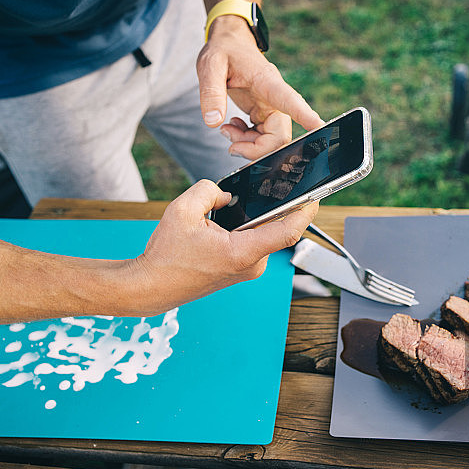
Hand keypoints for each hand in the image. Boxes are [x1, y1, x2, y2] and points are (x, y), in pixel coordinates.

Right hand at [129, 180, 317, 313]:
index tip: (316, 194)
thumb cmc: (166, 256)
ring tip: (238, 204)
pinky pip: (253, 242)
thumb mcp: (182, 210)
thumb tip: (227, 195)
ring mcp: (248, 269)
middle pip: (276, 228)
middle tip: (274, 183)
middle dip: (274, 206)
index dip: (306, 211)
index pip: (287, 231)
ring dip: (256, 217)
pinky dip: (247, 228)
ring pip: (263, 234)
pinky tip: (231, 219)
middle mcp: (251, 264)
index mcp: (242, 252)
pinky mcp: (241, 269)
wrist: (152, 286)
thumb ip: (208, 190)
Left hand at [197, 16, 323, 159]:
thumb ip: (211, 92)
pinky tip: (232, 127)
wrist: (228, 44)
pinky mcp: (264, 114)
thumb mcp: (210, 65)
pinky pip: (263, 139)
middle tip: (231, 145)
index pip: (291, 101)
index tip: (320, 128)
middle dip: (257, 150)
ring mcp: (271, 108)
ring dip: (248, 146)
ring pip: (272, 141)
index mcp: (267, 82)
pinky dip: (246, 141)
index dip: (306, 117)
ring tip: (226, 130)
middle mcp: (275, 98)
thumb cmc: (223, 49)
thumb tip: (214, 122)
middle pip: (280, 136)